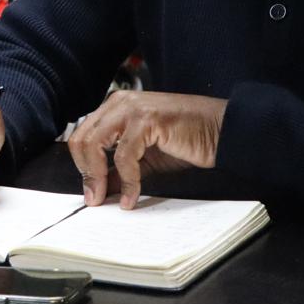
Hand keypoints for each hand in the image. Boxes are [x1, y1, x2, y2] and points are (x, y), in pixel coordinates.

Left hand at [68, 91, 226, 209]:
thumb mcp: (146, 159)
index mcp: (115, 107)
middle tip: (93, 199)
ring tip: (106, 200)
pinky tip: (132, 197)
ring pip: (95, 144)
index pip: (82, 135)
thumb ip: (120, 170)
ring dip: (98, 177)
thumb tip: (99, 189)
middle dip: (85, 173)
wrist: (222, 132)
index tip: (89, 192)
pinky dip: (126, 180)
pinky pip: (124, 155)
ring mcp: (131, 108)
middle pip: (82, 139)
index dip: (81, 165)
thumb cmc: (187, 141)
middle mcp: (119, 103)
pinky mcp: (146, 120)